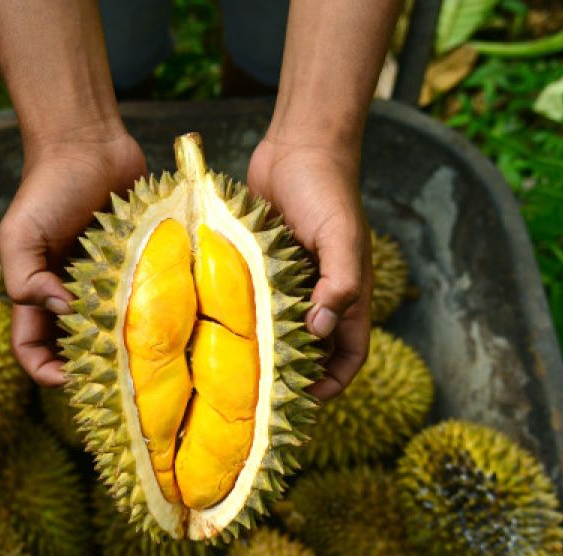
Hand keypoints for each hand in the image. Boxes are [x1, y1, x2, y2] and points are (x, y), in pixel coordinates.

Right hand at [0, 129, 146, 384]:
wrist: (89, 145)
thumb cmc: (48, 188)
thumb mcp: (20, 235)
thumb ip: (25, 279)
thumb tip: (64, 312)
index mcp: (38, 294)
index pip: (32, 349)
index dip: (43, 370)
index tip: (67, 377)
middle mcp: (74, 296)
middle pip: (78, 349)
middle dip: (93, 367)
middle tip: (115, 374)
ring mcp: (109, 284)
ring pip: (118, 331)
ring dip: (128, 345)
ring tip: (144, 354)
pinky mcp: (140, 267)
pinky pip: (148, 300)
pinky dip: (157, 313)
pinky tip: (169, 319)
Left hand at [247, 136, 371, 400]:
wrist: (298, 146)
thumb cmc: (326, 190)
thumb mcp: (340, 237)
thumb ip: (339, 283)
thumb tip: (321, 328)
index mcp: (348, 295)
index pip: (348, 356)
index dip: (332, 384)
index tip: (303, 403)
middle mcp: (319, 295)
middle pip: (309, 352)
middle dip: (290, 377)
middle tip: (257, 398)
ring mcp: (288, 283)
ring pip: (276, 331)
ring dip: (261, 351)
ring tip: (232, 374)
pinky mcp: (260, 267)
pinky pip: (251, 302)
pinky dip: (240, 319)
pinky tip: (214, 332)